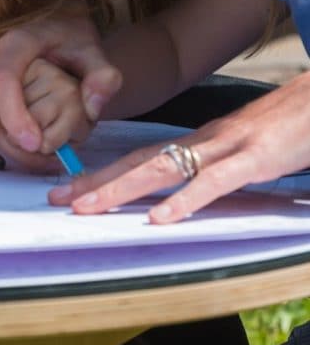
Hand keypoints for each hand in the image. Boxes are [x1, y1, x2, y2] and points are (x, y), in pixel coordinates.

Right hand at [0, 0, 121, 171]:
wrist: (45, 18)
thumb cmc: (68, 33)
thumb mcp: (92, 48)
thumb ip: (102, 75)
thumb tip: (93, 108)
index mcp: (12, 44)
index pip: (2, 84)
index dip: (15, 117)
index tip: (37, 143)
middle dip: (18, 147)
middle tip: (53, 162)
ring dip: (13, 149)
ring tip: (48, 157)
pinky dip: (8, 141)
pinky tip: (35, 147)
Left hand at [49, 71, 309, 222]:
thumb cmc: (292, 126)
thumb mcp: (247, 148)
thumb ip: (217, 166)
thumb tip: (188, 188)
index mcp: (201, 141)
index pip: (141, 157)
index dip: (103, 173)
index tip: (69, 189)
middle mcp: (205, 141)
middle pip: (139, 162)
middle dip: (96, 181)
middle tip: (58, 199)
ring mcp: (228, 147)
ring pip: (163, 168)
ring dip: (121, 188)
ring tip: (88, 207)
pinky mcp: (257, 158)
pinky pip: (214, 181)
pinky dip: (185, 200)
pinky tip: (160, 218)